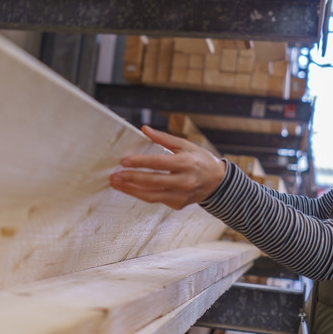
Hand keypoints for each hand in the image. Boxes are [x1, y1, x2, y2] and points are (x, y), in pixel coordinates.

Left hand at [110, 125, 226, 209]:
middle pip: (152, 181)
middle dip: (131, 179)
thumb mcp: (186, 145)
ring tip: (117, 184)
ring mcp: (181, 195)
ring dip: (131, 190)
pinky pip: (155, 199)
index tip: (124, 161)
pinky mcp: (177, 204)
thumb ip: (164, 138)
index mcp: (186, 163)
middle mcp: (184, 181)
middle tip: (115, 176)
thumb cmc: (200, 160)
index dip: (140, 162)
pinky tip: (130, 189)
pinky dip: (141, 194)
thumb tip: (144, 129)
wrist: (218, 183)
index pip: (158, 163)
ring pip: (151, 195)